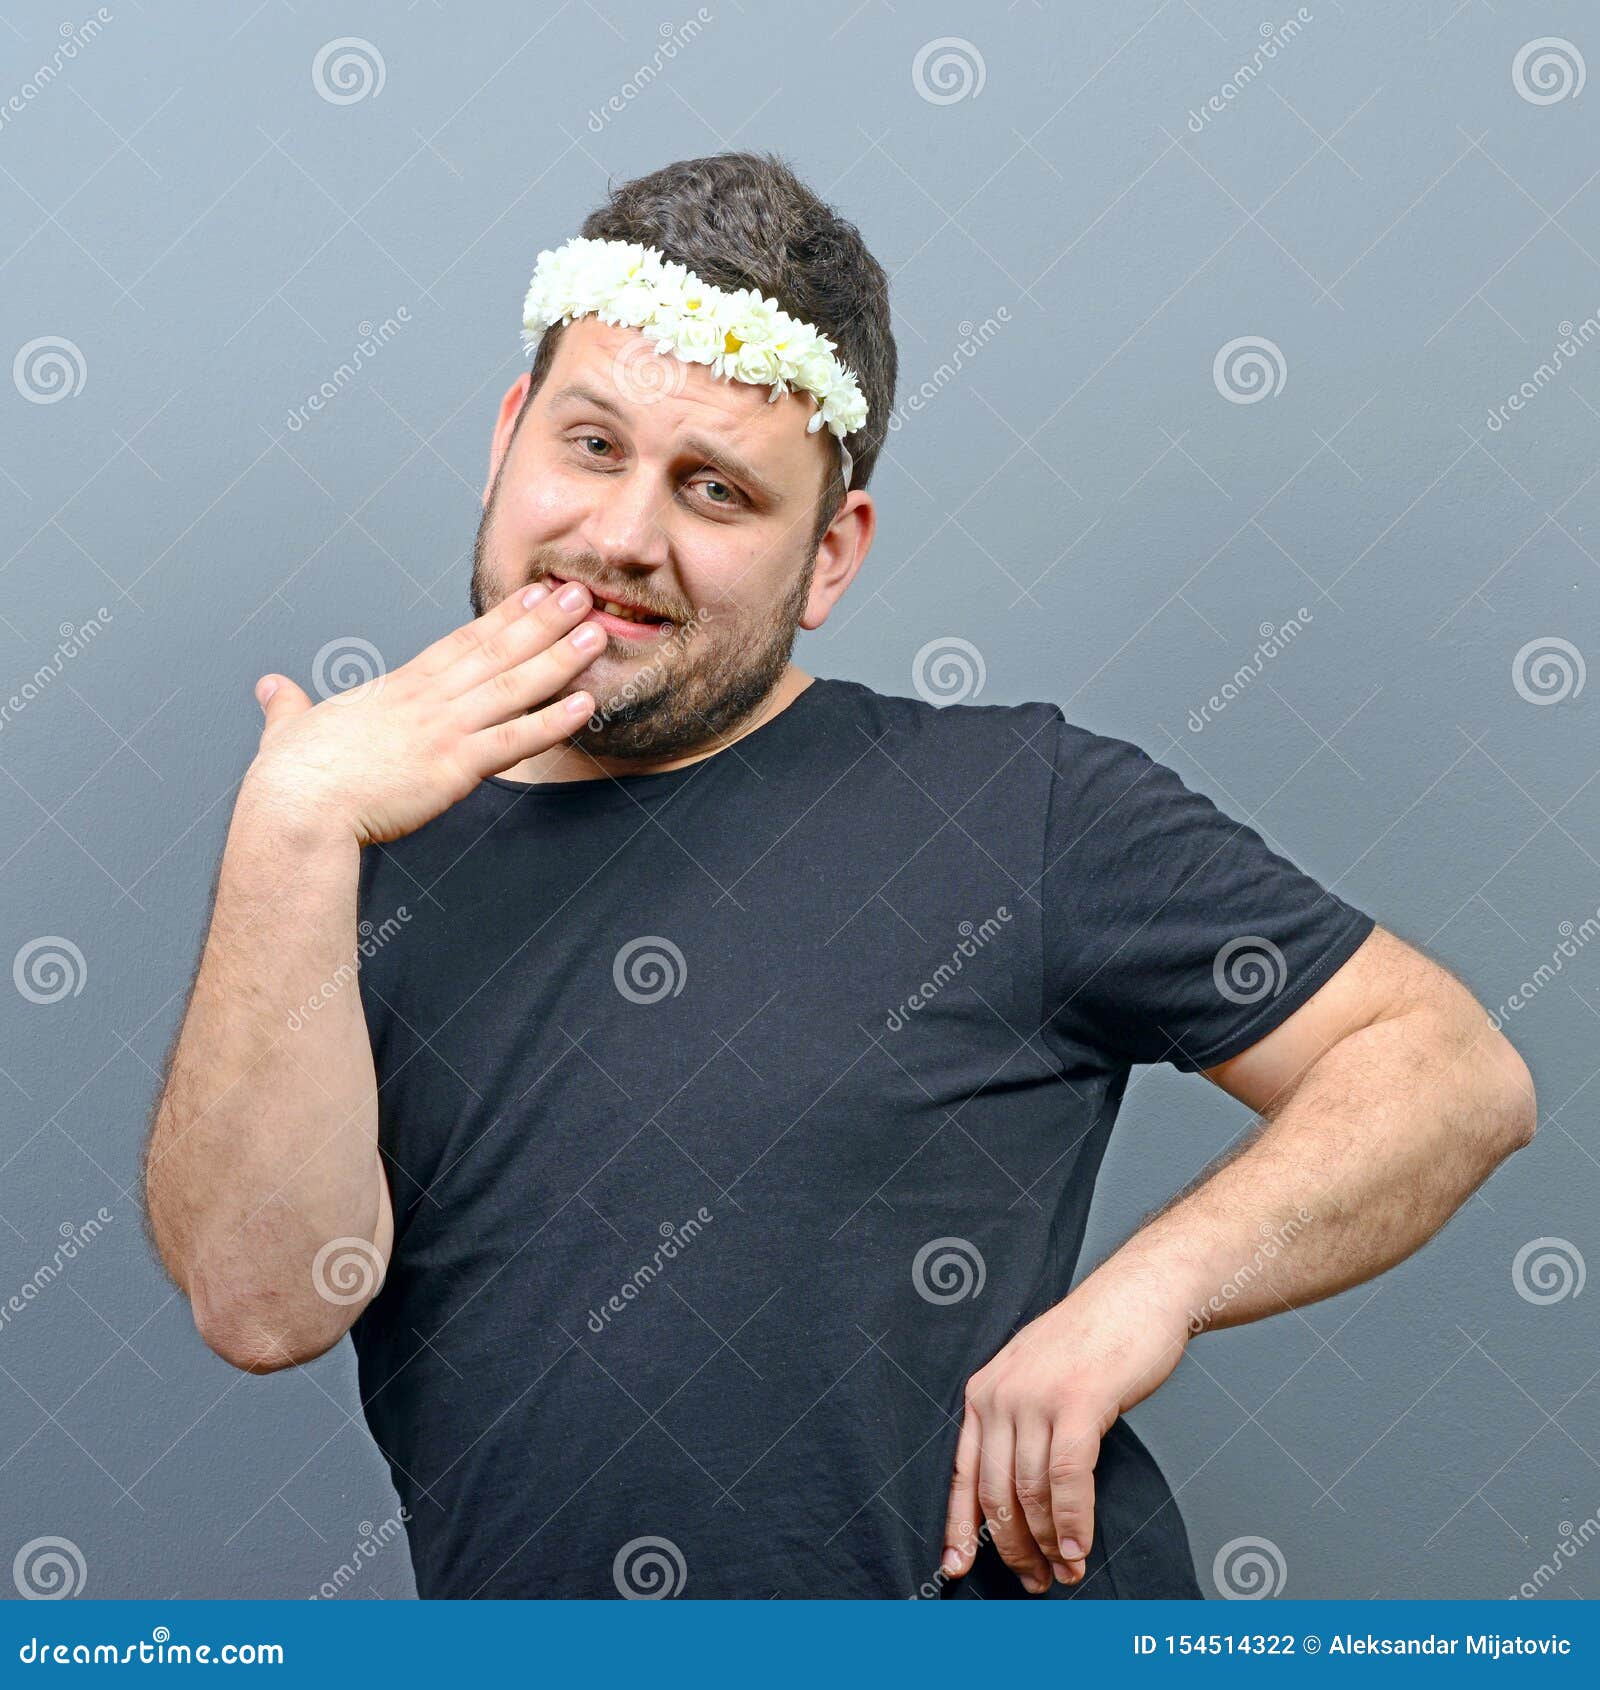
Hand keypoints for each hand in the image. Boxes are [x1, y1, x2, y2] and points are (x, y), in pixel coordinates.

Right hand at [242, 580, 600, 845]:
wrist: (295, 810)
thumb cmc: (290, 779)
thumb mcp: (289, 730)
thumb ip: (288, 708)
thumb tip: (272, 689)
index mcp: (397, 690)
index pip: (461, 643)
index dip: (503, 617)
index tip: (535, 594)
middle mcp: (427, 701)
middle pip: (496, 652)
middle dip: (544, 622)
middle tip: (582, 594)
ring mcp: (443, 731)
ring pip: (514, 686)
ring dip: (559, 658)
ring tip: (597, 632)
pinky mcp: (453, 768)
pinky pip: (515, 741)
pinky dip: (553, 722)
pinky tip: (585, 705)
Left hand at [941, 1268, 1192, 1591]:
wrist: (1138, 1293)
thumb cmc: (1095, 1341)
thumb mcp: (1036, 1378)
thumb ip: (1021, 1426)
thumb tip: (1021, 1497)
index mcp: (984, 1391)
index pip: (961, 1471)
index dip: (958, 1526)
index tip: (955, 1568)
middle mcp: (1001, 1394)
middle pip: (995, 1492)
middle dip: (1013, 1547)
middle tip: (1034, 1581)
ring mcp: (1037, 1396)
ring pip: (1031, 1492)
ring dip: (1048, 1543)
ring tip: (1065, 1570)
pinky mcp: (1077, 1400)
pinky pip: (1067, 1479)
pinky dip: (1072, 1522)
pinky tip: (1078, 1546)